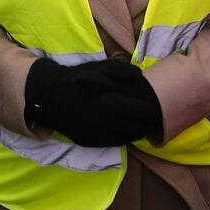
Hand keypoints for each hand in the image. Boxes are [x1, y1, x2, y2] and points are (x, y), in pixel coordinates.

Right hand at [27, 57, 162, 146]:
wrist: (51, 96)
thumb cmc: (79, 78)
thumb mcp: (99, 67)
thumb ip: (121, 70)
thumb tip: (141, 76)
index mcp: (107, 100)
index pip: (138, 111)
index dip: (151, 110)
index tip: (158, 106)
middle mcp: (103, 121)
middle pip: (136, 127)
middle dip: (148, 122)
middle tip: (155, 117)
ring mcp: (96, 133)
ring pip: (127, 137)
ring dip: (139, 131)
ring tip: (145, 123)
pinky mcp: (91, 141)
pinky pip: (115, 142)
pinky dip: (126, 137)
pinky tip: (130, 129)